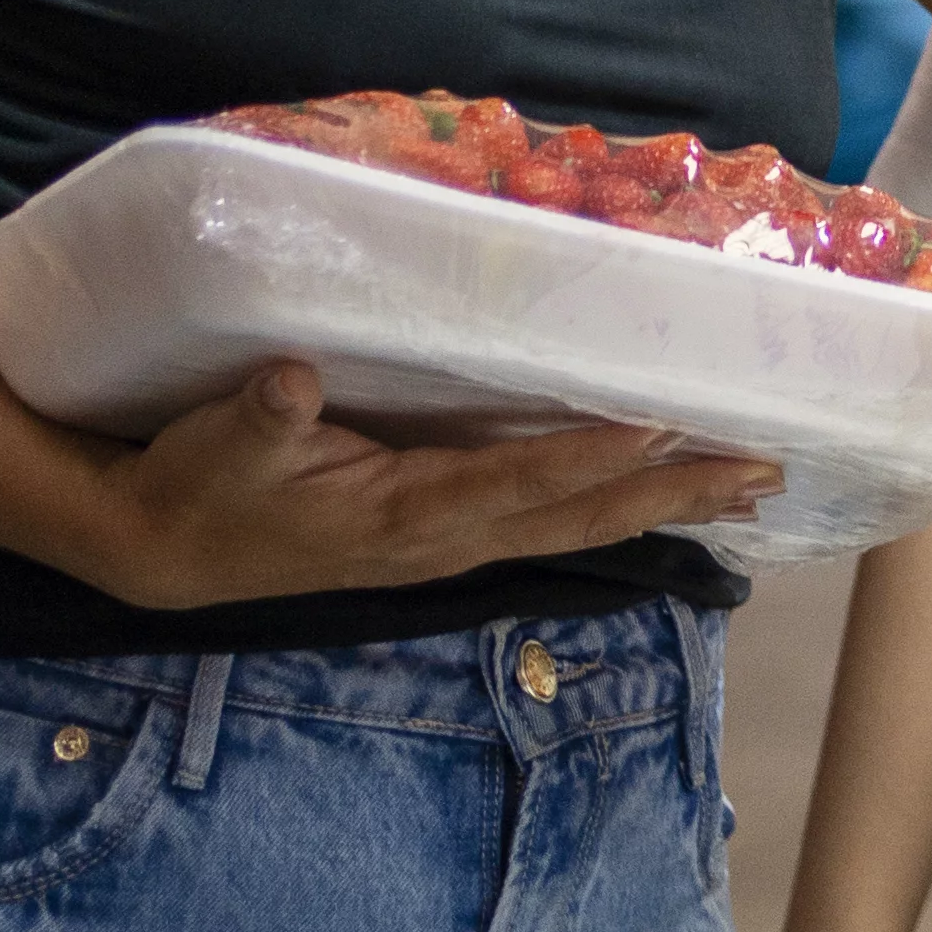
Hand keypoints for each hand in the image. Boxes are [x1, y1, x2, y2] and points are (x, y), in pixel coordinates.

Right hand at [75, 361, 776, 608]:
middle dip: (677, 494)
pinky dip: (623, 508)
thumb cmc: (195, 485)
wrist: (164, 551)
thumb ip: (256, 418)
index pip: (515, 483)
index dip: (589, 457)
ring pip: (582, 527)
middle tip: (767, 470)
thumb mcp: (212, 448)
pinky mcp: (452, 537)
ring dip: (670, 505)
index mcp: (401, 515)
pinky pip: (557, 525)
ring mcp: (455, 545)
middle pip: (582, 517)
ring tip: (755, 486)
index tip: (664, 424)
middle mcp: (447, 540)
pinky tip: (675, 495)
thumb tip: (290, 380)